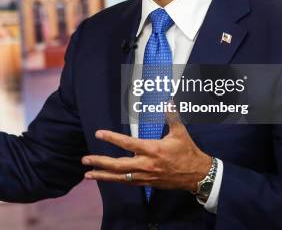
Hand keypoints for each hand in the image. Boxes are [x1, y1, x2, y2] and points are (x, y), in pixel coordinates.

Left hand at [81, 106, 210, 191]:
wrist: (197, 175)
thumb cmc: (187, 152)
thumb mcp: (180, 132)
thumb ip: (171, 115)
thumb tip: (169, 99)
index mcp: (152, 150)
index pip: (127, 143)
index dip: (112, 138)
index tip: (98, 133)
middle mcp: (146, 165)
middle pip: (118, 165)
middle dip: (100, 162)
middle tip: (84, 159)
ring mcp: (145, 176)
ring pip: (119, 177)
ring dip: (103, 175)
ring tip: (87, 174)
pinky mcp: (146, 183)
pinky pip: (127, 182)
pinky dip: (114, 180)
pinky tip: (104, 178)